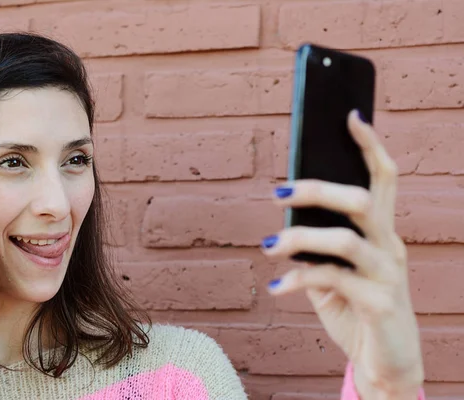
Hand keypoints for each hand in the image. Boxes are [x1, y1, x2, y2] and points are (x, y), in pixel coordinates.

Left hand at [262, 110, 423, 398]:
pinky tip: (276, 288)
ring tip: (269, 248)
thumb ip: (317, 247)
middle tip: (278, 193)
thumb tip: (284, 219)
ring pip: (346, 240)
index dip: (370, 145)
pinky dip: (298, 280)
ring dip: (300, 240)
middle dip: (318, 189)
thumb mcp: (334, 273)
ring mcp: (389, 275)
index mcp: (382, 233)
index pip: (383, 179)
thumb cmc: (356, 309)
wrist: (384, 362)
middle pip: (362, 200)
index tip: (349, 115)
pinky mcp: (380, 304)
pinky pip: (333, 281)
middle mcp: (391, 247)